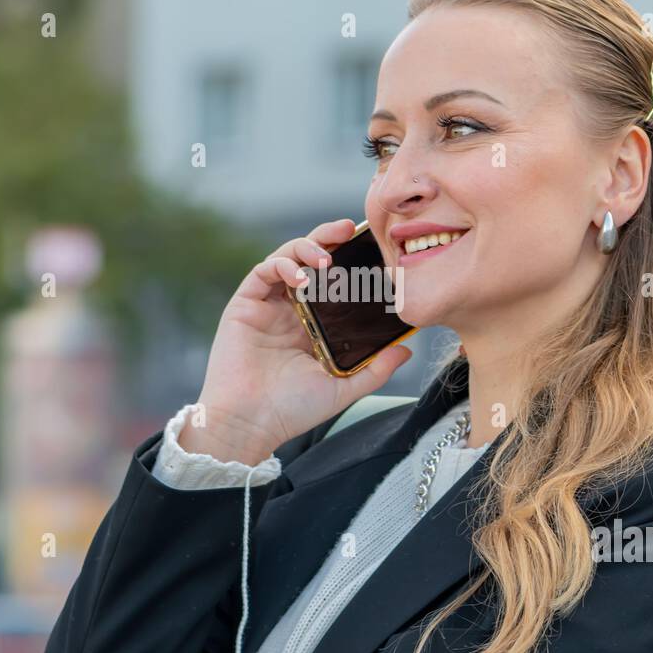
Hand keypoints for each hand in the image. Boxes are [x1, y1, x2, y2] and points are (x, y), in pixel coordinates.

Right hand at [177, 218, 412, 464]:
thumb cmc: (292, 410)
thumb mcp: (343, 387)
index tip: (374, 248)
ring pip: (287, 257)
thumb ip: (375, 369)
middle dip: (331, 238)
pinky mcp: (245, 304)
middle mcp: (291, 308)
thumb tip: (406, 349)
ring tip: (327, 257)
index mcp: (315, 323)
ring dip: (308, 247)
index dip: (352, 259)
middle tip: (351, 229)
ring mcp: (268, 304)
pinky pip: (264, 271)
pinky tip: (301, 277)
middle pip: (312, 259)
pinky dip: (283, 266)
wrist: (250, 423)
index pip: (336, 279)